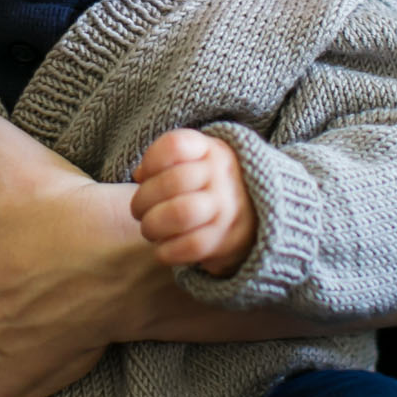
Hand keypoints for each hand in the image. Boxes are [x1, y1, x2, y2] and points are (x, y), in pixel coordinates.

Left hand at [130, 129, 256, 273]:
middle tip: (139, 211)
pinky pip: (191, 246)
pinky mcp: (228, 239)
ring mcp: (228, 207)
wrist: (258, 214)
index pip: (174, 146)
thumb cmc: (211, 185)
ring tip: (149, 229)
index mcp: (212, 149)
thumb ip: (164, 162)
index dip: (150, 161)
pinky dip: (167, 251)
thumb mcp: (195, 161)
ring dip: (153, 225)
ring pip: (181, 214)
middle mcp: (222, 175)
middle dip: (143, 200)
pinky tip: (162, 249)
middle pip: (172, 182)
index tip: (145, 175)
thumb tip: (139, 174)